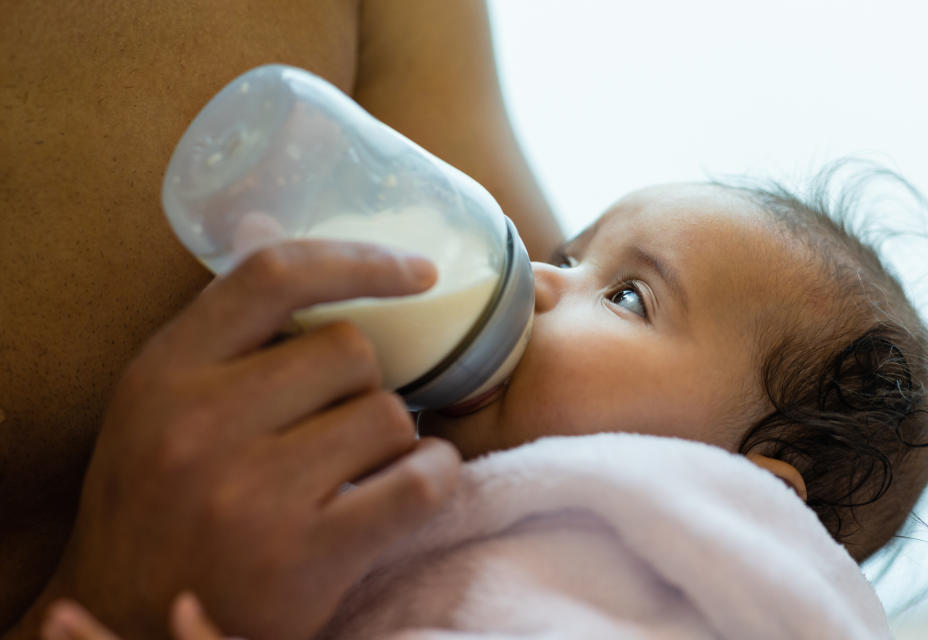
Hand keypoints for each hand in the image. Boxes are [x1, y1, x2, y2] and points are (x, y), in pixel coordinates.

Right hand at [35, 241, 460, 639]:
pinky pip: (419, 481)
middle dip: (363, 383)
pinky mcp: (303, 557)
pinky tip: (410, 484)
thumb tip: (275, 229)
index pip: (274, 275)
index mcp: (163, 373)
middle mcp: (199, 426)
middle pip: (349, 350)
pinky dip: (434, 476)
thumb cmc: (154, 505)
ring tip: (360, 465)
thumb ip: (219, 333)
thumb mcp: (157, 405)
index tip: (418, 270)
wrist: (130, 622)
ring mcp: (250, 494)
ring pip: (387, 414)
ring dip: (394, 436)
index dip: (358, 258)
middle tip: (341, 421)